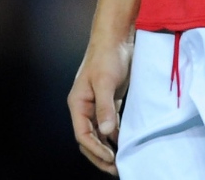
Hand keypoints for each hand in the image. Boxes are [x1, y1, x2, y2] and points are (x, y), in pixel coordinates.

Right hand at [68, 33, 132, 174]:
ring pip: (100, 134)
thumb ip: (105, 107)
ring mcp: (96, 105)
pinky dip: (116, 136)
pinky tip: (126, 144)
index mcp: (78, 103)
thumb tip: (107, 132)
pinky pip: (110, 125)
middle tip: (116, 169)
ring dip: (108, 148)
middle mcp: (84, 107)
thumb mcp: (106, 82)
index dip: (96, 149)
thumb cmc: (107, 57)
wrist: (116, 38)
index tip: (112, 159)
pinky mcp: (109, 102)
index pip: (83, 134)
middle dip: (101, 155)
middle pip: (89, 139)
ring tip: (122, 162)